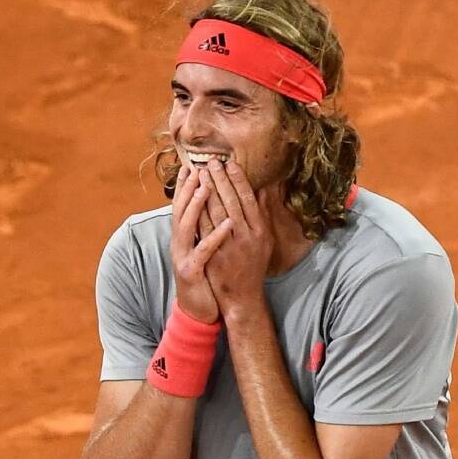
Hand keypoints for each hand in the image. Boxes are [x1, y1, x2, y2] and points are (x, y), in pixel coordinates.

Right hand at [170, 164, 232, 322]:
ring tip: (207, 185)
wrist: (197, 310)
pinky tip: (228, 224)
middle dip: (189, 187)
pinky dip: (215, 236)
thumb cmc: (204, 277)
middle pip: (181, 210)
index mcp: (183, 237)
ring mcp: (183, 257)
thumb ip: (206, 228)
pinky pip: (204, 251)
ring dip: (197, 205)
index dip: (185, 186)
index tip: (193, 164)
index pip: (182, 206)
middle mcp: (179, 244)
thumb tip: (214, 208)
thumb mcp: (203, 249)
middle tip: (199, 166)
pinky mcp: (191, 271)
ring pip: (187, 226)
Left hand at [197, 159, 273, 317]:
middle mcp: (246, 236)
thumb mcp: (266, 239)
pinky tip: (191, 198)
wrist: (242, 296)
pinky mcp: (214, 255)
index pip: (248, 199)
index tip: (230, 163)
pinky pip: (204, 230)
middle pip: (232, 202)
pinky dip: (198, 212)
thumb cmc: (254, 264)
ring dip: (207, 191)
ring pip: (217, 214)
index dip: (239, 180)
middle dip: (221, 180)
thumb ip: (264, 212)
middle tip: (211, 161)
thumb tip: (266, 186)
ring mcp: (229, 246)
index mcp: (260, 230)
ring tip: (200, 173)